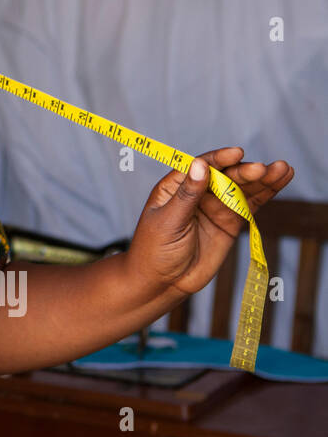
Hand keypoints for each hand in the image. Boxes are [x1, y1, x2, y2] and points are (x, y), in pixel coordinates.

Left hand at [126, 147, 294, 298]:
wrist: (163, 282)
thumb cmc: (154, 250)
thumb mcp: (168, 221)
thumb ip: (187, 196)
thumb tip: (200, 165)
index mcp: (175, 186)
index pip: (200, 166)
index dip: (219, 159)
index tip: (237, 153)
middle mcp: (198, 192)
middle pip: (225, 176)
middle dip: (245, 172)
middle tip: (263, 169)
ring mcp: (216, 207)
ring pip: (242, 188)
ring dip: (263, 179)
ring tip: (283, 169)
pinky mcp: (230, 222)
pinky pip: (250, 204)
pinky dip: (266, 193)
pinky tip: (282, 179)